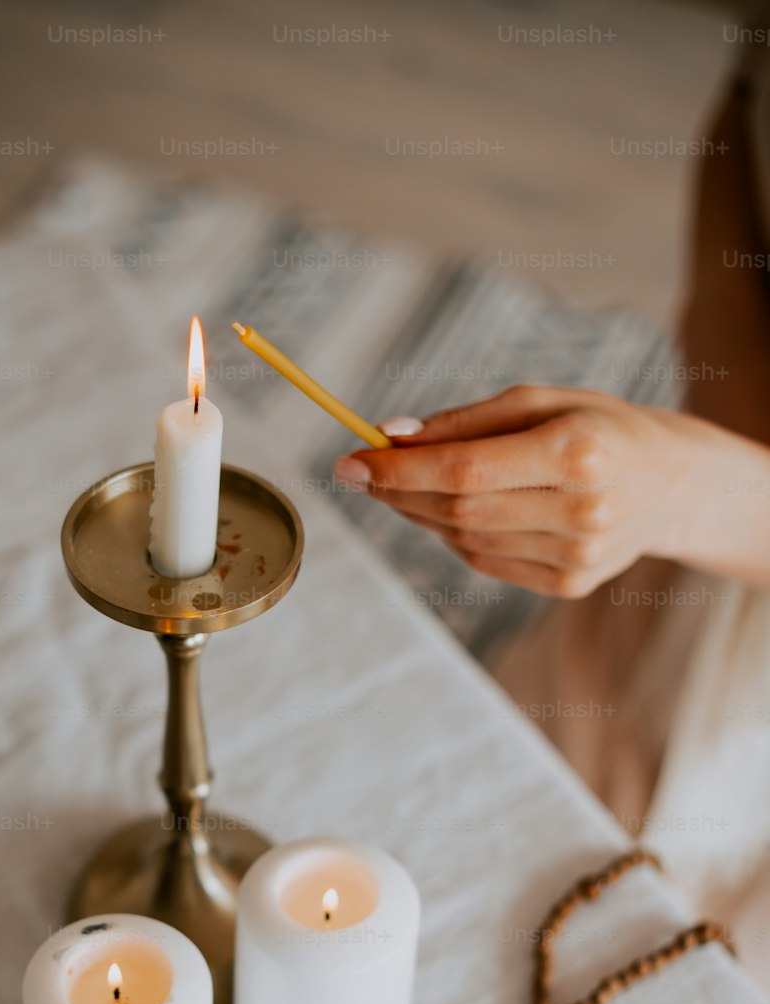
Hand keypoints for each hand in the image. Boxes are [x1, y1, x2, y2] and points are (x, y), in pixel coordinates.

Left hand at [333, 385, 769, 595]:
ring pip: (465, 540)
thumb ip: (466, 421)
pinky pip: (485, 561)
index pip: (466, 469)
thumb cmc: (598, 428)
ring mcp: (577, 555)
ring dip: (423, 513)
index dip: (399, 471)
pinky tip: (460, 511)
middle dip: (399, 492)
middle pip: (459, 510)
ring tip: (412, 485)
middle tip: (363, 471)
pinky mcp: (569, 584)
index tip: (350, 462)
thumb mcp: (542, 401)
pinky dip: (458, 535)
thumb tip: (391, 436)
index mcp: (579, 451)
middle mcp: (581, 509)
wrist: (671, 485)